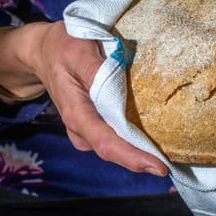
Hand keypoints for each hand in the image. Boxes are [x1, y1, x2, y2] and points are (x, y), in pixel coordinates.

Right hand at [0, 21, 166, 175]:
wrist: (44, 51)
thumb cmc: (63, 48)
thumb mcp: (78, 52)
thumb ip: (96, 70)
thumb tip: (116, 86)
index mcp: (76, 113)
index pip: (107, 143)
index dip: (133, 157)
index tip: (159, 167)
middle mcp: (80, 128)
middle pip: (114, 151)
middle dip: (142, 159)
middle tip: (171, 164)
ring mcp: (85, 129)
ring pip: (115, 147)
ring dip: (138, 151)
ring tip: (166, 152)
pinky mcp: (92, 125)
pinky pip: (114, 138)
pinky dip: (132, 141)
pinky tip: (151, 138)